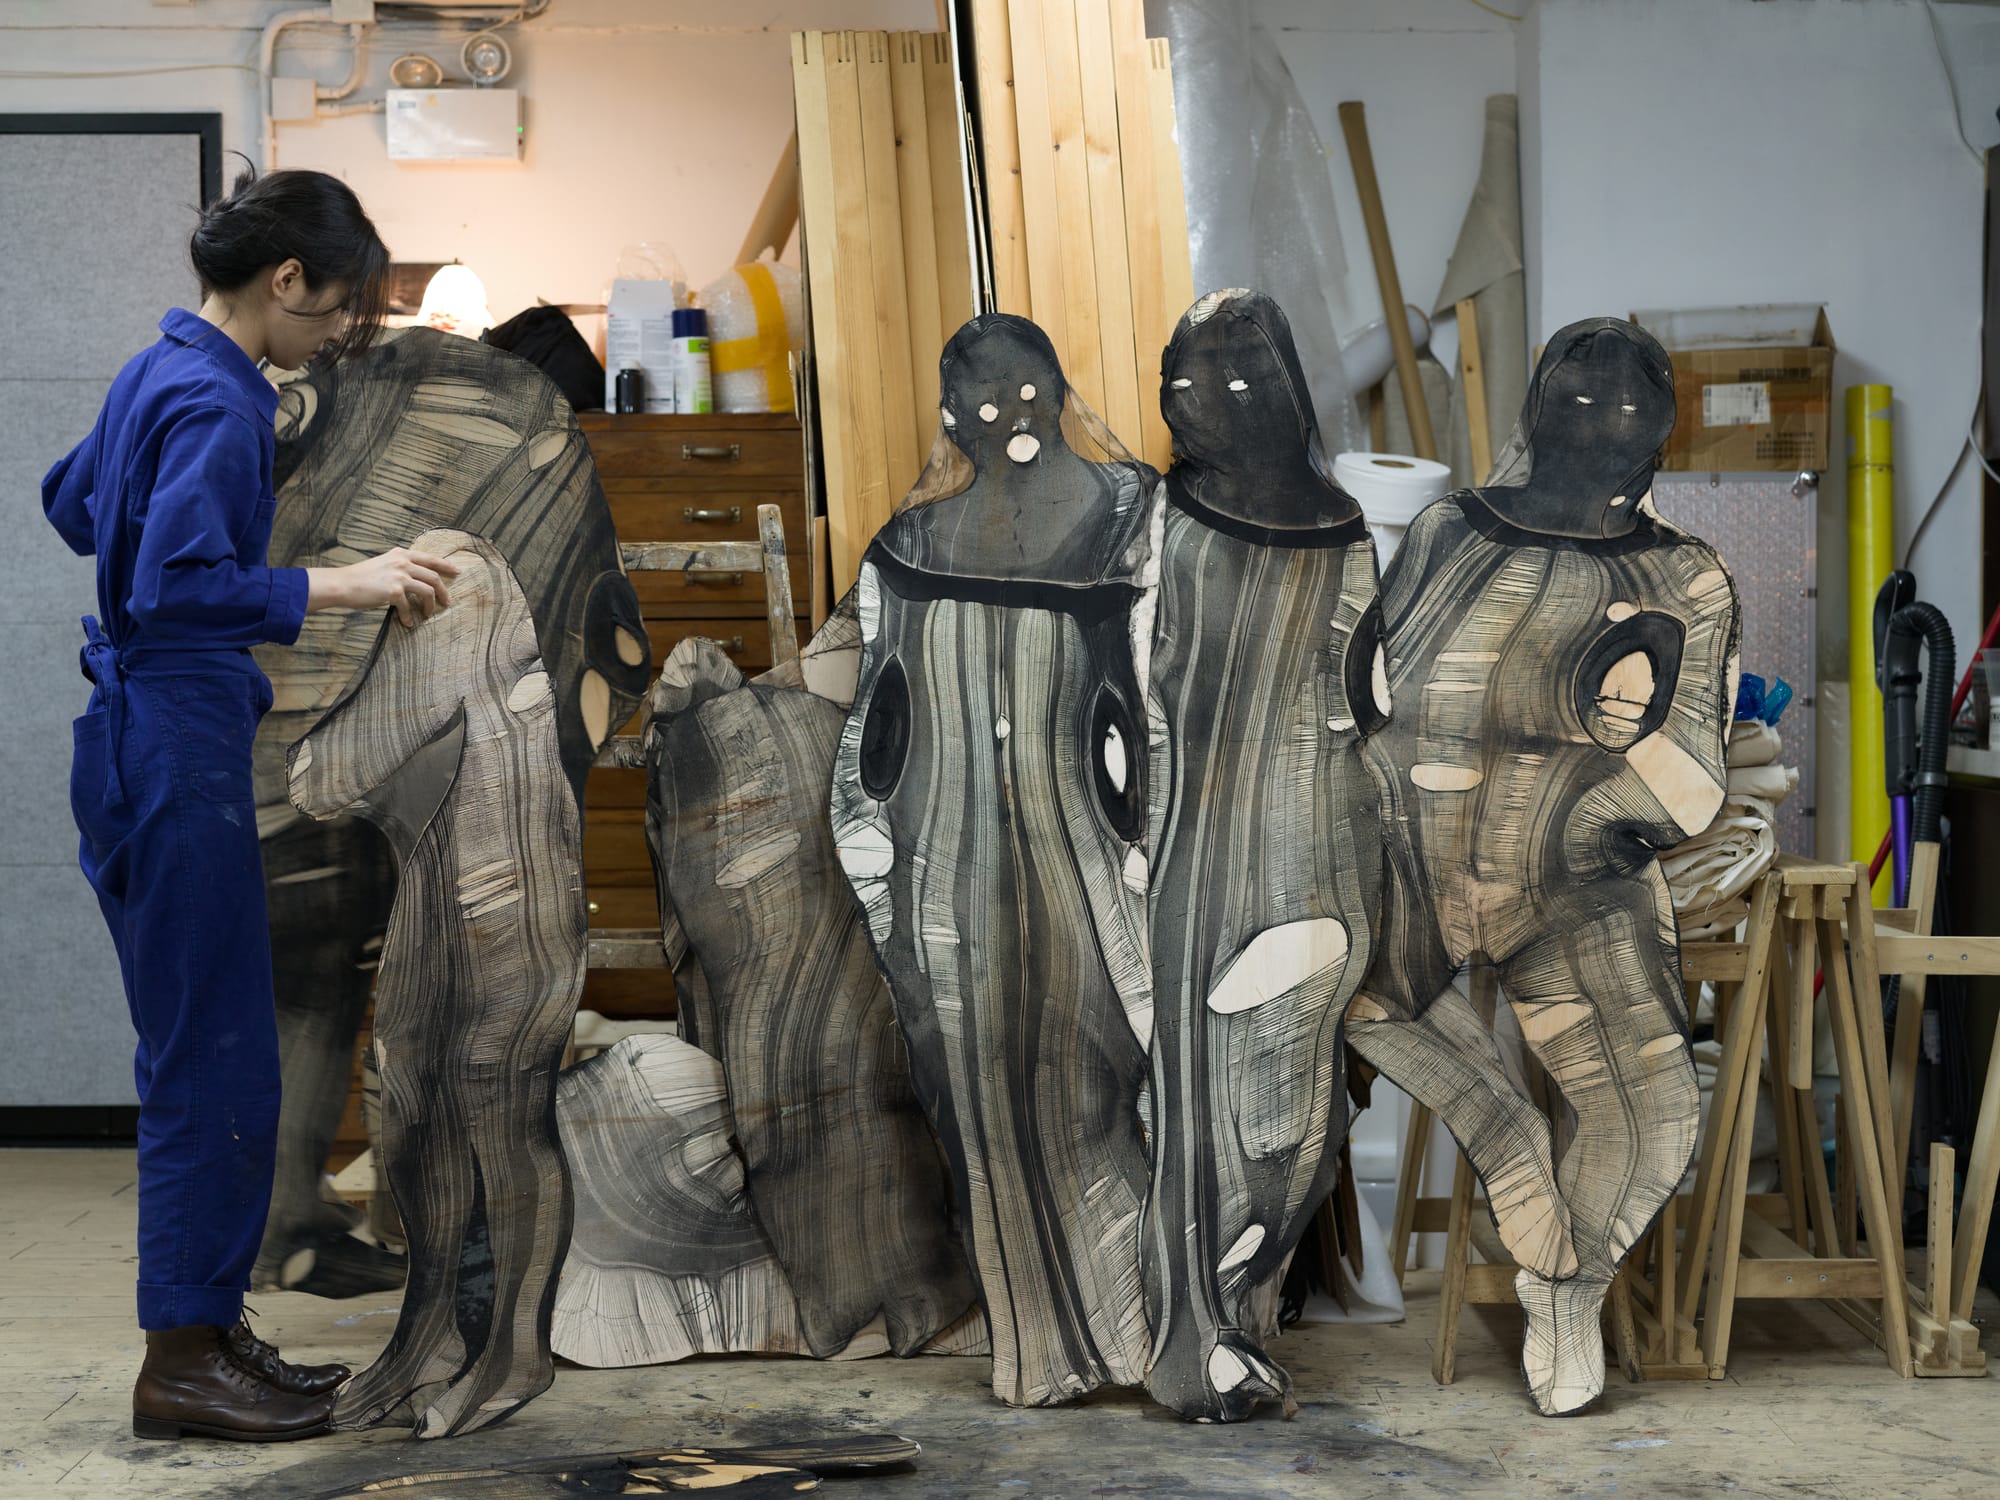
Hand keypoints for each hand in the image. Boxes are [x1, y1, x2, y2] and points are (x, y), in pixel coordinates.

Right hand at [307, 547, 462, 627]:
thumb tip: (415, 577)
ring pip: (428, 590)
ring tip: (428, 614)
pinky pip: (409, 606)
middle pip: (434, 576)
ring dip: (430, 605)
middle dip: (443, 591)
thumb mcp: (383, 563)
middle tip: (447, 602)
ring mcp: (399, 576)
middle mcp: (402, 562)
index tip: (458, 571)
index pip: (430, 558)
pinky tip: (407, 623)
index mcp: (401, 554)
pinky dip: (409, 616)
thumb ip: (399, 566)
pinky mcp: (394, 591)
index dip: (446, 565)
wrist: (343, 583)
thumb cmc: (361, 577)